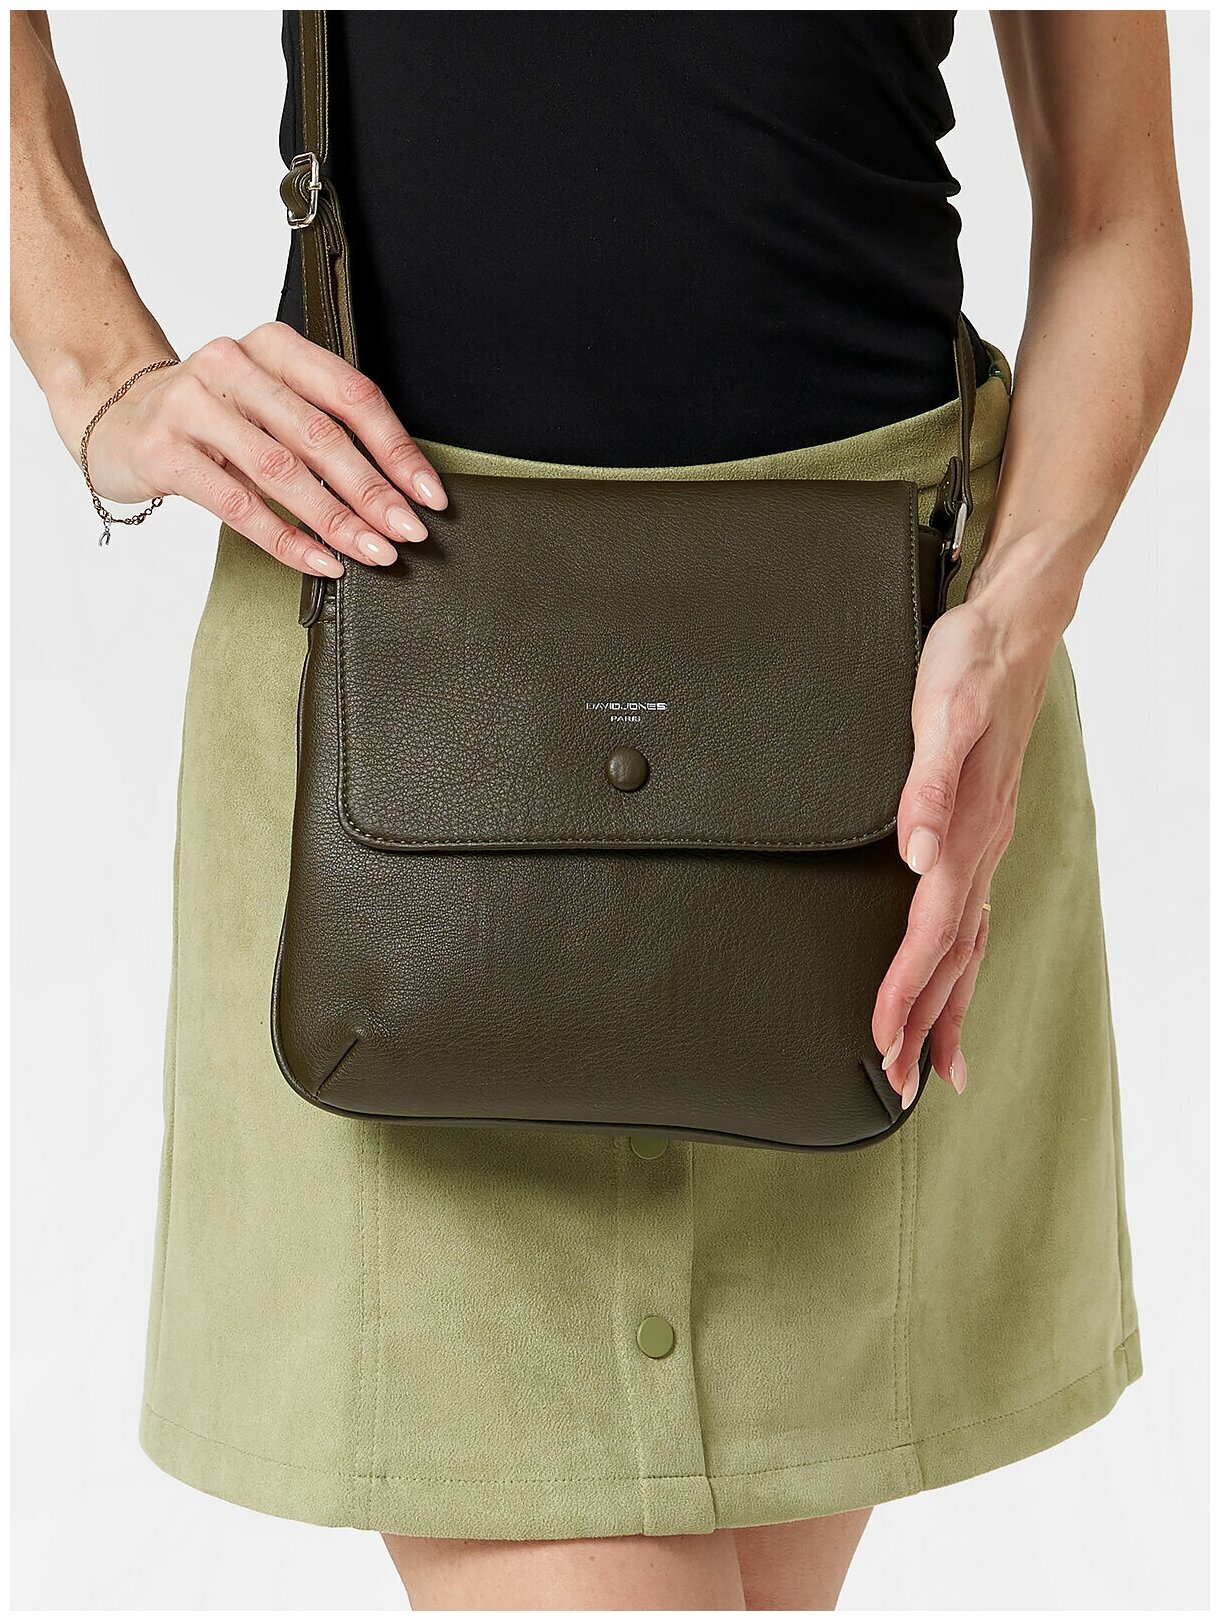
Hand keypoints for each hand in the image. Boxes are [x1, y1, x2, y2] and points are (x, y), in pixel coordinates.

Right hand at [75, 323, 445, 575]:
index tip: (427, 493)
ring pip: (283, 471)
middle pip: (321, 435)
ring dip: (336, 519)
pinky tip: (320, 561)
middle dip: (373, 491)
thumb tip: (397, 491)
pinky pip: (239, 505)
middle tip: (407, 531)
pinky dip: (287, 539)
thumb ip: (321, 428)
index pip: (350, 395)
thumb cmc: (210, 417)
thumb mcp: (267, 405)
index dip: (396, 447)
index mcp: (273, 347)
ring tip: (372, 551)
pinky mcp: (165, 451)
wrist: (114, 417)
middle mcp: (232, 365)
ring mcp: (193, 405)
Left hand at [871, 588, 1059, 1105]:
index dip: (903, 990)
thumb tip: (913, 852)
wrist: (1009, 634)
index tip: (878, 1040)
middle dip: (923, 1023)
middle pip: (950, 958)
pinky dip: (962, 964)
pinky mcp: (981, 831)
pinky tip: (954, 981)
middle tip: (898, 1085)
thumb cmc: (969, 668)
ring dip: (947, 1008)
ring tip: (934, 1065)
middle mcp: (979, 847)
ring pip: (966, 947)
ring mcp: (985, 844)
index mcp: (965, 829)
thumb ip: (924, 786)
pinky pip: (973, 918)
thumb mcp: (941, 715)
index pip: (930, 931)